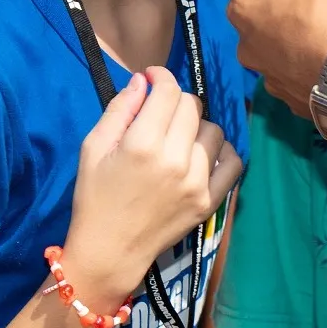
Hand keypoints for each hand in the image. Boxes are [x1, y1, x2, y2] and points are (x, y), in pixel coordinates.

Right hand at [66, 68, 242, 310]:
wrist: (110, 250)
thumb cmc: (94, 197)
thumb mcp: (93, 148)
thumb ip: (119, 109)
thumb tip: (143, 80)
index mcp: (143, 144)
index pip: (168, 91)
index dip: (160, 76)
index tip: (152, 78)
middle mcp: (176, 160)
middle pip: (192, 106)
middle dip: (174, 101)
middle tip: (159, 113)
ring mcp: (198, 182)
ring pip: (213, 130)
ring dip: (196, 126)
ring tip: (178, 138)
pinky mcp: (210, 201)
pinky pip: (233, 162)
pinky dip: (222, 152)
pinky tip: (203, 155)